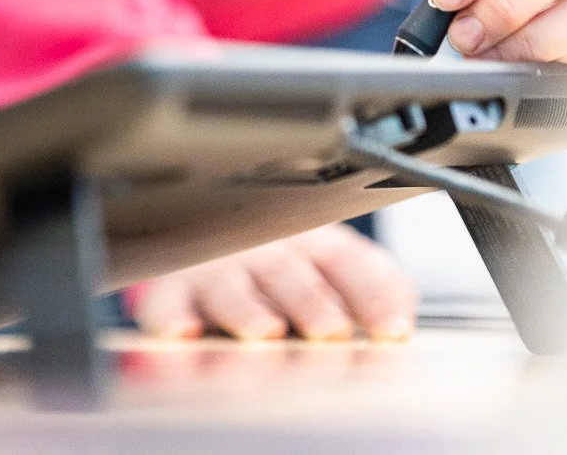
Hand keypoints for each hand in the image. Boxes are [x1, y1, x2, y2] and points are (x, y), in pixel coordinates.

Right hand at [128, 225, 415, 341]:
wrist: (202, 235)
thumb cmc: (277, 266)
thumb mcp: (330, 264)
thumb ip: (373, 287)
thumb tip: (400, 323)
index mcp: (309, 240)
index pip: (348, 263)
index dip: (371, 294)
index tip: (392, 330)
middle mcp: (260, 248)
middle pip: (288, 272)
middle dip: (310, 301)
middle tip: (329, 329)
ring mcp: (213, 267)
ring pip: (229, 284)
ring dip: (247, 308)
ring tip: (265, 331)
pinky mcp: (168, 287)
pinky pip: (165, 300)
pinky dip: (171, 315)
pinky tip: (183, 331)